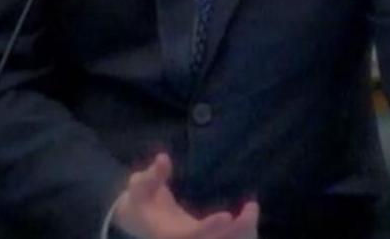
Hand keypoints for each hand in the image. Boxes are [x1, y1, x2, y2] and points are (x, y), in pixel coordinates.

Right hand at [112, 153, 259, 238]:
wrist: (140, 223)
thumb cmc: (139, 203)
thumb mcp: (138, 188)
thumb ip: (150, 176)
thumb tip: (163, 158)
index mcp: (169, 235)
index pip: (193, 236)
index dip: (210, 228)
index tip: (228, 216)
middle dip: (237, 232)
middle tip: (252, 208)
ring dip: (244, 233)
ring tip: (251, 208)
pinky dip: (243, 233)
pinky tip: (250, 214)